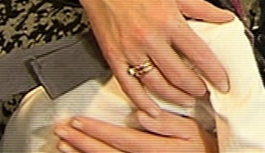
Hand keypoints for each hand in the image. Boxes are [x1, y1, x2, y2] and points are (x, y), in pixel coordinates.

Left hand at [54, 113, 217, 152]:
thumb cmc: (202, 147)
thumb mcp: (192, 131)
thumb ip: (168, 124)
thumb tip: (145, 115)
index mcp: (158, 150)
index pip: (122, 140)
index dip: (98, 131)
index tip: (79, 121)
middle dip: (82, 141)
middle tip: (62, 130)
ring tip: (64, 144)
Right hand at [60, 0, 232, 114]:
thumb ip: (203, 8)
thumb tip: (227, 18)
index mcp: (169, 20)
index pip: (199, 55)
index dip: (215, 73)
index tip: (224, 83)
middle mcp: (150, 38)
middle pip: (179, 75)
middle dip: (197, 89)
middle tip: (206, 94)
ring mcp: (130, 49)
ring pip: (157, 84)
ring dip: (175, 97)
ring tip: (188, 101)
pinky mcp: (113, 56)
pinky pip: (129, 85)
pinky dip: (142, 101)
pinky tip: (153, 109)